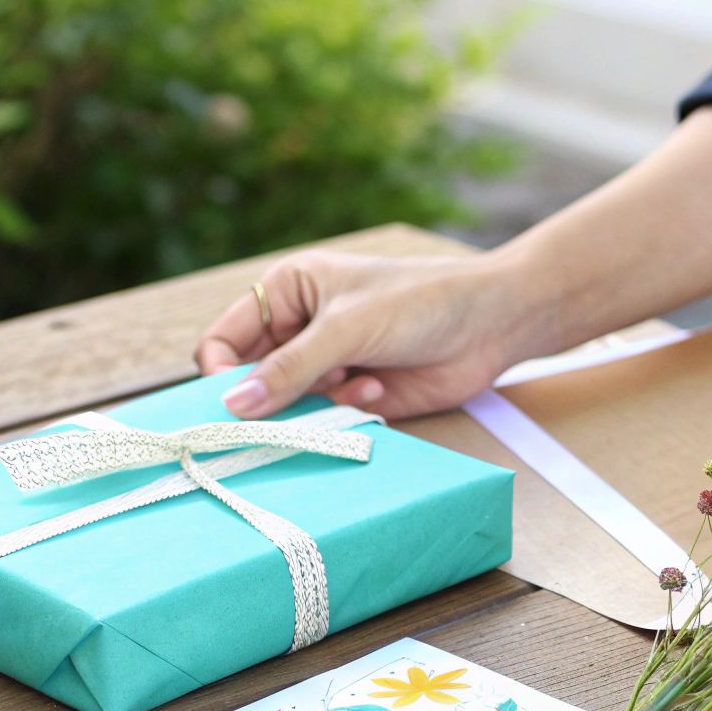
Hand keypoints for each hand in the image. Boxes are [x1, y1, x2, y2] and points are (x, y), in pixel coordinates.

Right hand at [194, 250, 551, 419]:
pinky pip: (324, 420)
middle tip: (288, 410)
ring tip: (356, 384)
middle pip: (251, 379)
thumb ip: (291, 368)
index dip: (219, 372)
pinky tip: (378, 390)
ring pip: (288, 406)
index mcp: (287, 291)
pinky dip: (345, 411)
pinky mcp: (355, 395)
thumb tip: (233, 405)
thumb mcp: (348, 327)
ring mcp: (328, 364)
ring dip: (316, 403)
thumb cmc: (421, 302)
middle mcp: (300, 328)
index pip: (223, 340)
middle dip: (269, 397)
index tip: (232, 401)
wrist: (493, 325)